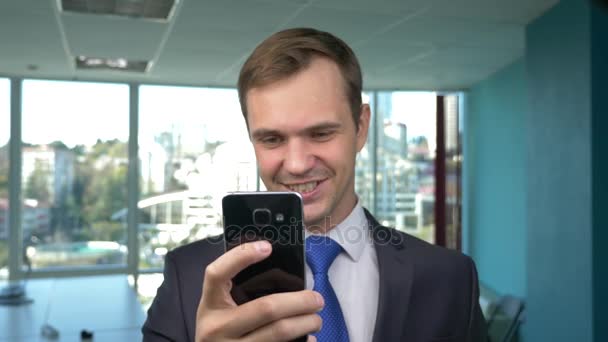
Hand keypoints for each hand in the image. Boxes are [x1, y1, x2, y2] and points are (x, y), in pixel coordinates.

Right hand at [195, 240, 322, 340]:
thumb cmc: (220, 331)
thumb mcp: (218, 311)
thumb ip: (238, 292)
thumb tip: (285, 276)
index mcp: (210, 305)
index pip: (216, 274)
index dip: (240, 257)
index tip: (267, 247)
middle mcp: (216, 328)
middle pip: (266, 308)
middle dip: (300, 301)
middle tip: (317, 298)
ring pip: (279, 332)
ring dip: (305, 323)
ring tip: (316, 318)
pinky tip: (309, 338)